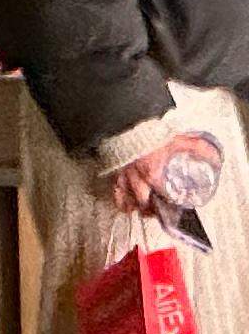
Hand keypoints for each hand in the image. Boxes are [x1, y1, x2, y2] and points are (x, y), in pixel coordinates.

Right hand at [110, 132, 224, 217]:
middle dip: (153, 210)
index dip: (173, 202)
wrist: (128, 122)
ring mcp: (124, 176)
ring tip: (145, 211)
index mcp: (153, 174)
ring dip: (137, 208)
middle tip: (161, 212)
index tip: (180, 203)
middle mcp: (138, 179)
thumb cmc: (152, 133)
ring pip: (128, 200)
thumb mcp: (180, 139)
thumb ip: (199, 149)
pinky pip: (116, 192)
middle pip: (144, 202)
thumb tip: (217, 159)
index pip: (165, 196)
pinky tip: (126, 207)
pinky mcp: (115, 171)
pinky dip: (121, 201)